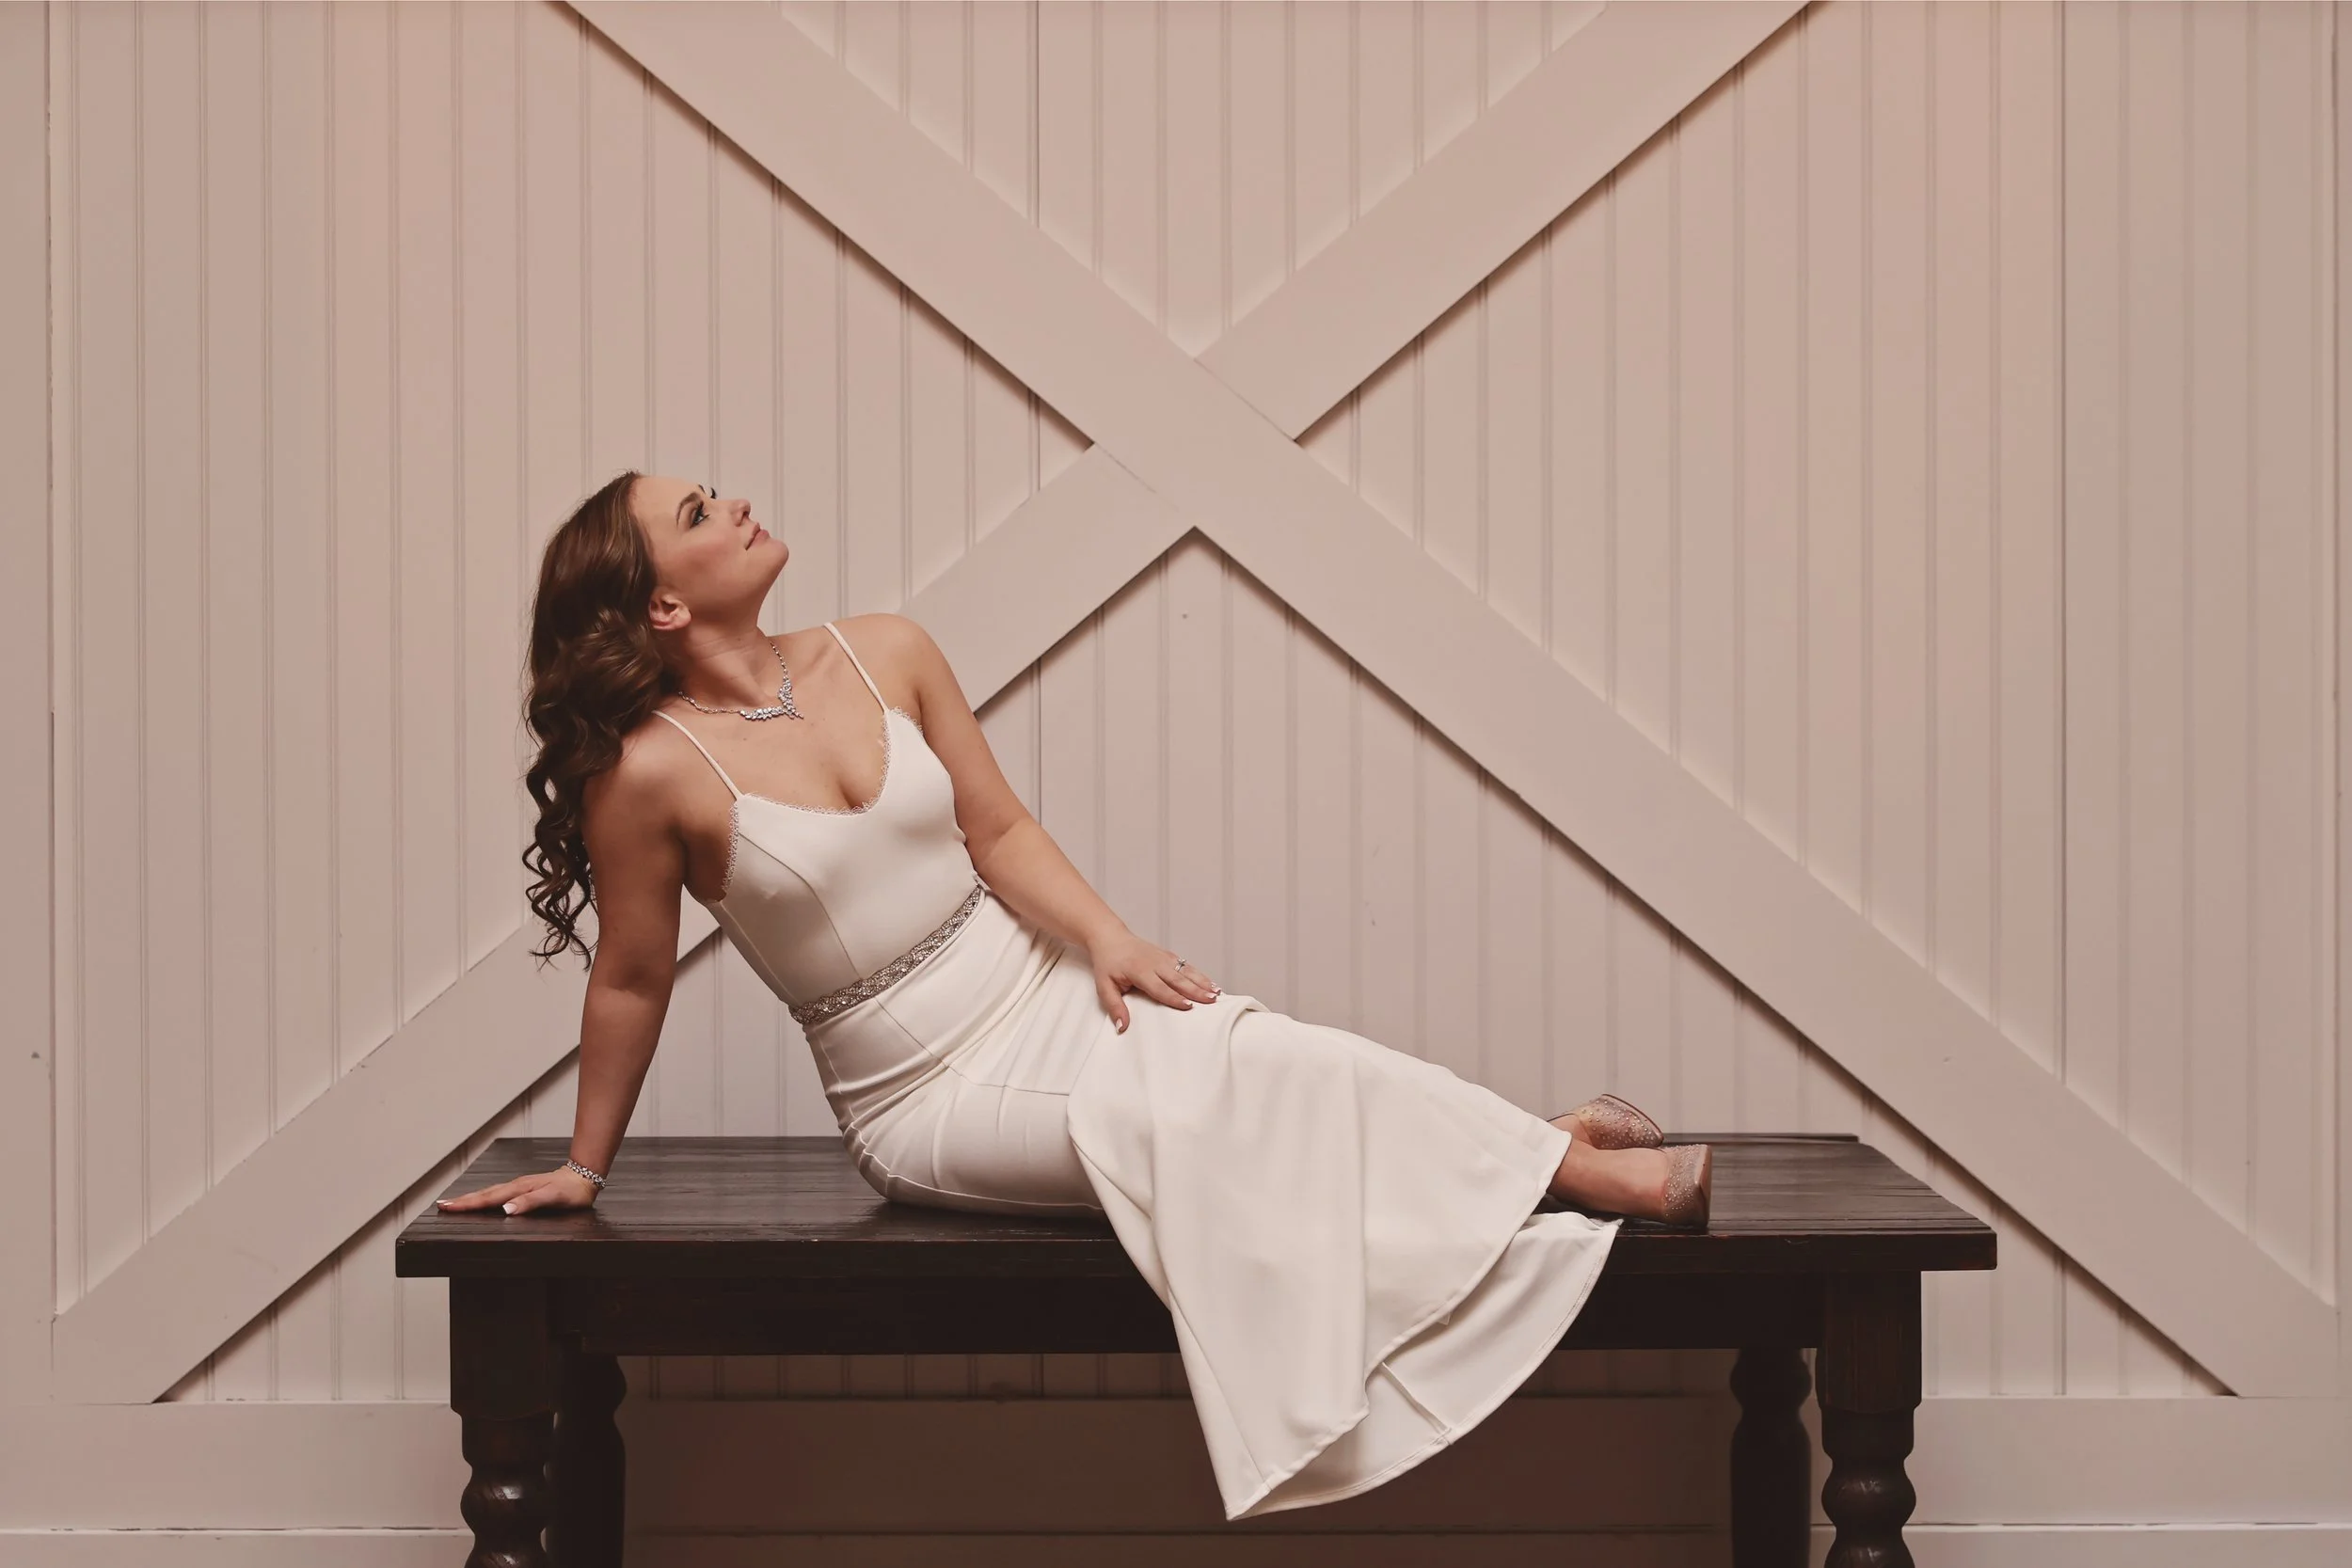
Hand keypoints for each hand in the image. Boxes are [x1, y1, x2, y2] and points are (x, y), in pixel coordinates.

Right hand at [433, 1165, 599, 1215]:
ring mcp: (519, 1186)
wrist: (584, 1177)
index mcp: (519, 1189)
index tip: (447, 1207)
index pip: (488, 1199)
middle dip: (462, 1201)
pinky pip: (498, 1194)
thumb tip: (506, 1210)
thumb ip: (531, 1203)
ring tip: (454, 1203)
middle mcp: (516, 1186)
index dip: (467, 1204)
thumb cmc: (571, 1192)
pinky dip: (485, 1197)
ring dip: (471, 1198)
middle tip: (441, 1206)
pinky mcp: (523, 1189)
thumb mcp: (553, 1199)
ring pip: (490, 1193)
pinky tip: (482, 1201)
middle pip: (484, 1194)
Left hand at [1089, 930, 1219, 1032]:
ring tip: (1217, 993)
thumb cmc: (1107, 964)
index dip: (1174, 997)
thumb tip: (1122, 1027)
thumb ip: (1114, 1007)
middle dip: (1196, 990)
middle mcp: (1154, 963)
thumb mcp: (1104, 987)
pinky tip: (1210, 983)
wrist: (1110, 938)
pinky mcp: (1168, 955)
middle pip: (1178, 979)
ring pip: (1186, 971)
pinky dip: (1200, 975)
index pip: (1159, 987)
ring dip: (1203, 982)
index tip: (1188, 1006)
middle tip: (1211, 1001)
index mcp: (1139, 971)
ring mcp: (1163, 957)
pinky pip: (1187, 966)